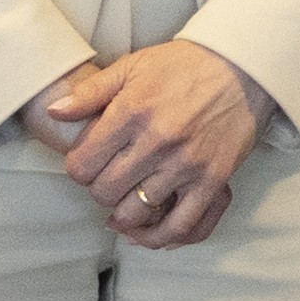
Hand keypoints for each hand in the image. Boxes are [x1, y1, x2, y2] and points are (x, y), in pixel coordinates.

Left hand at [35, 38, 285, 251]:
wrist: (244, 65)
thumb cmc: (186, 64)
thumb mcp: (134, 65)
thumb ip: (91, 92)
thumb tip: (55, 111)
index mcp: (132, 111)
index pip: (82, 164)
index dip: (78, 168)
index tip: (88, 163)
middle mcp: (157, 140)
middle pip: (104, 191)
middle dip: (99, 189)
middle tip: (109, 178)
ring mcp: (186, 164)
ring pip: (135, 212)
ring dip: (123, 212)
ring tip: (124, 202)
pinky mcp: (212, 180)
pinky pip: (179, 225)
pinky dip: (157, 237)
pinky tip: (144, 231)